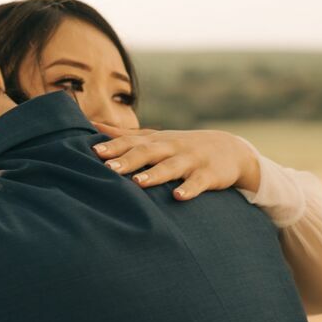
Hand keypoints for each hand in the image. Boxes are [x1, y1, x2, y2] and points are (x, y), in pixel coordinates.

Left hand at [91, 125, 262, 200]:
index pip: (131, 142)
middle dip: (128, 160)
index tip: (93, 152)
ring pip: (171, 167)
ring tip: (139, 183)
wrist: (230, 149)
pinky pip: (198, 182)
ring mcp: (190, 160)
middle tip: (108, 168)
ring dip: (155, 174)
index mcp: (156, 141)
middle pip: (147, 152)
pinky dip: (189, 189)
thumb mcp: (156, 137)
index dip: (113, 146)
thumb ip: (125, 134)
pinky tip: (178, 197)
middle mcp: (171, 148)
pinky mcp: (209, 175)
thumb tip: (91, 124)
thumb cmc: (182, 146)